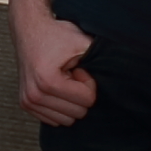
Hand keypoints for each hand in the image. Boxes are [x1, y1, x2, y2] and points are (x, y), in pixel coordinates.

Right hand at [12, 6, 97, 125]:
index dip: (88, 83)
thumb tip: (125, 73)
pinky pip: (53, 119)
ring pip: (66, 120)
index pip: (87, 101)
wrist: (28, 30)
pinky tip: (55, 86)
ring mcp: (28, 102)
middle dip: (79, 93)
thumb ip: (101, 58)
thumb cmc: (55, 34)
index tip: (79, 68)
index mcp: (48, 82)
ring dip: (69, 100)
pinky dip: (59, 105)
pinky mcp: (25, 105)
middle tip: (70, 73)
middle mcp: (34, 95)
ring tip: (62, 79)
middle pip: (77, 114)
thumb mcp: (82, 42)